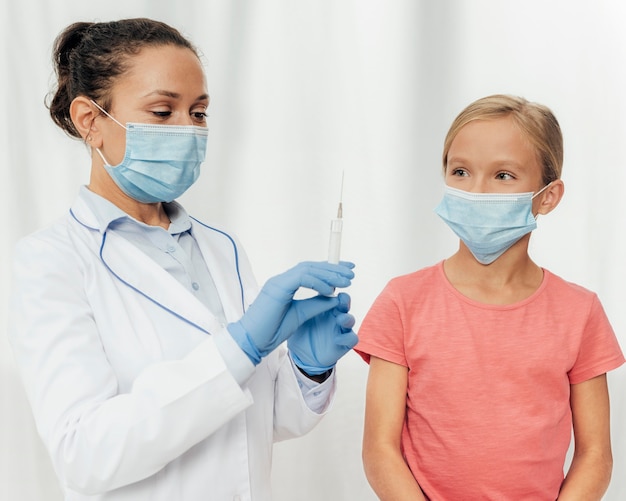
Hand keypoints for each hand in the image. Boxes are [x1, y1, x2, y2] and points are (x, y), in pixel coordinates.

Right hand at [227, 261, 354, 364]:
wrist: (252, 341)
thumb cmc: (272, 331)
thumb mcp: (301, 315)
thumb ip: (316, 305)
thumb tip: (335, 298)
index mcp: (286, 285)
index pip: (311, 271)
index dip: (329, 269)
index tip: (347, 272)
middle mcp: (282, 280)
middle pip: (311, 266)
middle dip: (333, 268)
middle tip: (351, 272)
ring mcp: (278, 282)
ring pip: (308, 269)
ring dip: (329, 274)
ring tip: (346, 281)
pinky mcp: (277, 287)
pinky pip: (302, 278)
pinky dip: (318, 282)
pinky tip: (330, 290)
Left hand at [288, 292, 357, 374]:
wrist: (301, 355)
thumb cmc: (301, 332)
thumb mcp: (299, 317)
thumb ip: (306, 304)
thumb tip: (306, 285)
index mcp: (325, 305)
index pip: (332, 292)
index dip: (331, 288)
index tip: (327, 284)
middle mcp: (336, 314)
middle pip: (345, 303)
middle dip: (344, 300)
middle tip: (341, 297)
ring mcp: (341, 328)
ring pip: (350, 319)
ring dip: (347, 318)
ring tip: (340, 319)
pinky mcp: (345, 343)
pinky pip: (352, 339)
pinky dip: (347, 338)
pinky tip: (337, 339)